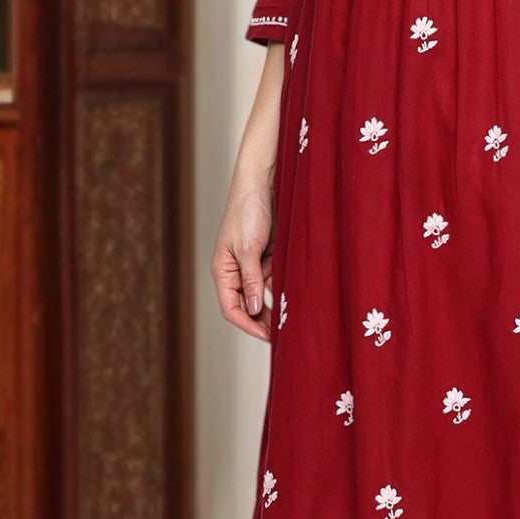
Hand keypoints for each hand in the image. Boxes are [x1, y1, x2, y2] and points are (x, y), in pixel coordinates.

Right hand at [213, 174, 275, 340]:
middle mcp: (237, 271)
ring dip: (275, 306)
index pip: (231, 307)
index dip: (247, 324)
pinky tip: (296, 298)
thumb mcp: (248, 248)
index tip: (266, 335)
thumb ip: (250, 279)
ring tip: (291, 319)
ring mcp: (254, 265)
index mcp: (223, 270)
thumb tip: (252, 308)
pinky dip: (284, 289)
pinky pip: (276, 280)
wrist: (264, 183)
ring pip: (263, 295)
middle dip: (262, 320)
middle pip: (247, 306)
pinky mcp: (270, 257)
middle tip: (282, 334)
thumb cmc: (247, 210)